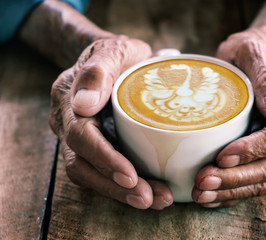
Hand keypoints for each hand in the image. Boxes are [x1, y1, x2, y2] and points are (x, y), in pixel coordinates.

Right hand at [49, 36, 172, 209]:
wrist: (118, 59)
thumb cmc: (119, 53)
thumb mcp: (113, 50)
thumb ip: (97, 71)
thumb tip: (83, 104)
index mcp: (69, 98)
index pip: (81, 137)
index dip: (104, 159)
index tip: (131, 176)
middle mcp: (68, 123)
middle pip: (84, 165)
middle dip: (115, 186)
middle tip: (149, 198)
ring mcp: (80, 137)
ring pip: (92, 175)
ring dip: (121, 192)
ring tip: (155, 199)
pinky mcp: (96, 146)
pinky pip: (102, 172)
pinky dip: (123, 186)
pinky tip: (149, 191)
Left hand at [192, 31, 265, 206]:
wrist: (248, 58)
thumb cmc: (249, 51)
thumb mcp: (253, 51)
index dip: (254, 149)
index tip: (222, 156)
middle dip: (237, 177)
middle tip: (202, 182)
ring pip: (264, 177)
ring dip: (231, 190)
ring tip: (199, 193)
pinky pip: (254, 179)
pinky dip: (232, 192)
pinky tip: (209, 196)